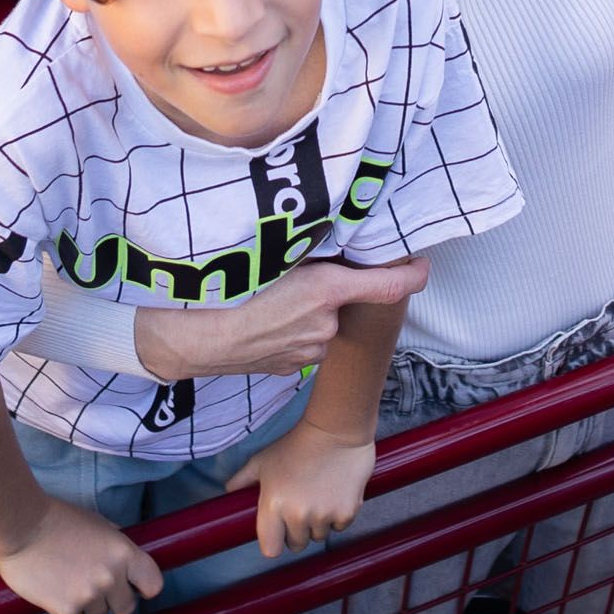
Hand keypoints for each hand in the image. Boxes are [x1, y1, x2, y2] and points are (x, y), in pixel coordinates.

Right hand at [0, 491, 160, 613]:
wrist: (20, 526)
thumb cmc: (58, 520)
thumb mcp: (98, 525)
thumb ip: (116, 545)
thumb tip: (128, 562)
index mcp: (123, 553)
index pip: (153, 585)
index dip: (144, 587)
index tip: (134, 587)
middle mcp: (111, 577)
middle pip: (126, 607)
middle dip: (113, 599)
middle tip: (95, 585)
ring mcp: (89, 595)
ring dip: (89, 604)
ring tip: (69, 581)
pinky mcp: (65, 610)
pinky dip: (68, 610)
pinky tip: (56, 589)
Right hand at [129, 255, 427, 379]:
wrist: (191, 339)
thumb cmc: (225, 290)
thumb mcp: (270, 257)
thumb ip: (307, 254)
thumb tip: (328, 245)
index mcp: (325, 290)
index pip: (386, 286)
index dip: (410, 276)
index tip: (422, 266)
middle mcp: (326, 324)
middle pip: (341, 299)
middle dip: (326, 288)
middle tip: (294, 276)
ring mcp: (311, 350)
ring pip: (320, 322)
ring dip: (306, 311)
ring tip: (268, 301)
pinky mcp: (292, 368)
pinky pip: (303, 342)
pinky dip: (291, 331)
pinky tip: (262, 323)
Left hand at [234, 417, 373, 557]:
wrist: (336, 430)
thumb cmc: (295, 445)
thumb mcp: (263, 460)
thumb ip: (242, 479)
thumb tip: (229, 491)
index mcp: (273, 506)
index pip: (270, 550)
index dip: (274, 542)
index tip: (279, 532)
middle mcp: (298, 516)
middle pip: (297, 544)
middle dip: (298, 532)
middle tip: (301, 508)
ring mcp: (324, 516)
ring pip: (319, 536)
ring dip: (318, 524)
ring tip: (319, 497)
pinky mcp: (347, 512)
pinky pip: (340, 526)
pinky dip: (338, 516)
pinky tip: (335, 494)